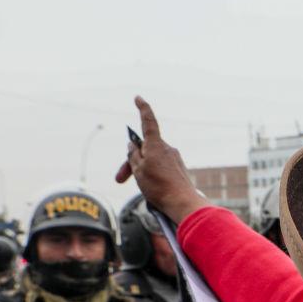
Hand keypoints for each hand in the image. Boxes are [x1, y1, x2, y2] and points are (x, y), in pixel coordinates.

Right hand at [116, 97, 209, 224]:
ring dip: (141, 170)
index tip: (138, 98)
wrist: (183, 204)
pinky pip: (161, 167)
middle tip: (119, 179)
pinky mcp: (178, 169)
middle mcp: (167, 149)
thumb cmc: (159, 187)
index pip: (148, 122)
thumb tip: (133, 146)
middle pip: (144, 149)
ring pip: (152, 159)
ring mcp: (174, 159)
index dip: (142, 109)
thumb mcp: (139, 170)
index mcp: (156, 145)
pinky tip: (152, 189)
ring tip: (138, 186)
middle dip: (131, 161)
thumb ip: (133, 156)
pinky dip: (152, 174)